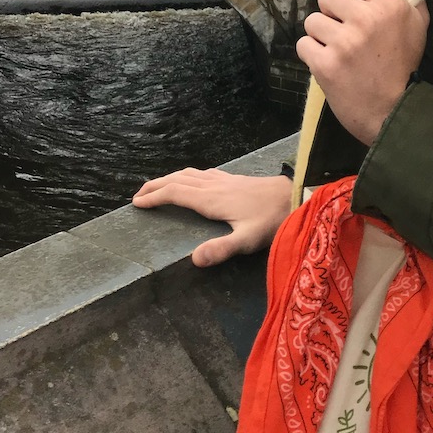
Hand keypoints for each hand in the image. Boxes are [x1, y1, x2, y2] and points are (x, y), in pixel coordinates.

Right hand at [131, 168, 292, 266]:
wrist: (295, 195)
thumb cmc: (271, 219)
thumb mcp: (247, 240)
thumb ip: (221, 248)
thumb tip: (194, 259)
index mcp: (211, 199)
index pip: (175, 193)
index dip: (154, 197)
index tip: (137, 204)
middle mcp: (213, 185)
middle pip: (177, 179)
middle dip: (156, 185)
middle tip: (138, 195)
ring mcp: (224, 179)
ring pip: (189, 173)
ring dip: (170, 178)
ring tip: (158, 187)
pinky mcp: (234, 178)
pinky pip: (202, 173)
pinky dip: (188, 176)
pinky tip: (193, 180)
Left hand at [296, 0, 427, 145]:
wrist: (394, 112)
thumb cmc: (406, 63)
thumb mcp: (417, 19)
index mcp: (388, 2)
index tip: (358, 8)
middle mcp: (365, 18)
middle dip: (334, 14)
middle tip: (350, 33)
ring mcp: (343, 42)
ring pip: (313, 21)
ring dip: (323, 35)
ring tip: (342, 51)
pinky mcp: (325, 64)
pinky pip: (304, 44)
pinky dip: (314, 55)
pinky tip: (332, 65)